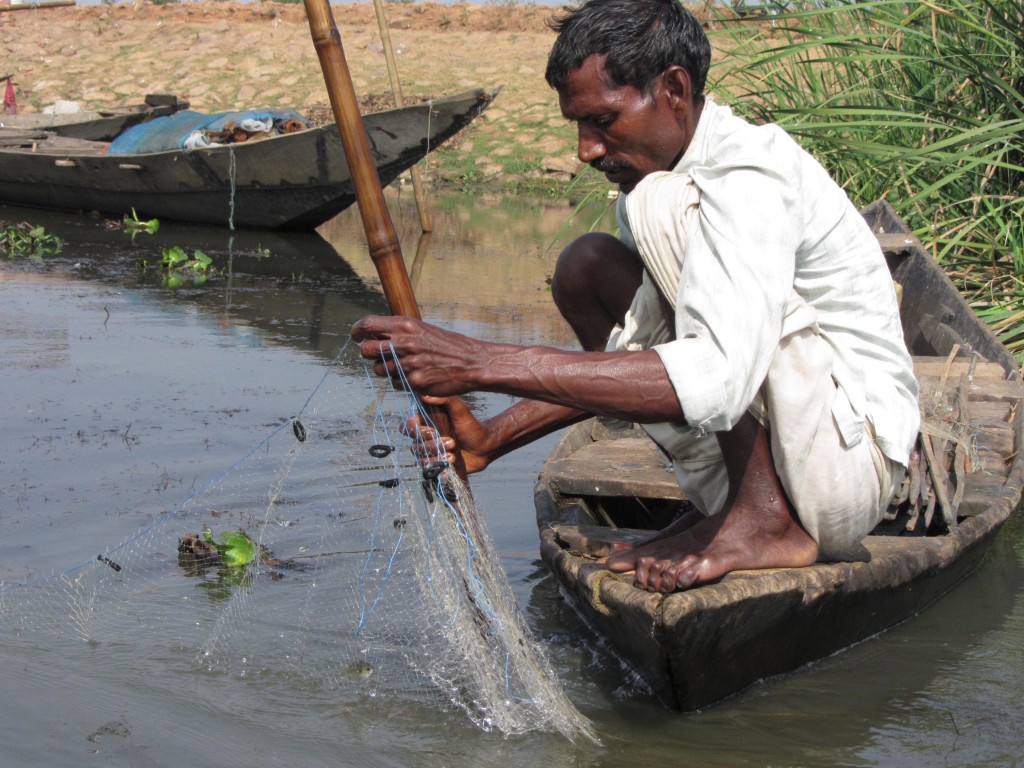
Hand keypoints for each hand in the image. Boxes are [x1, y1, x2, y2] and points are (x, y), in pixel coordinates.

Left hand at [351, 315, 487, 396]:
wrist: (473, 362)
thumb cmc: (449, 346)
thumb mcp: (424, 330)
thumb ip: (400, 332)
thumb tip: (375, 336)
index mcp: (406, 326)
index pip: (368, 325)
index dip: (357, 331)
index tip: (356, 335)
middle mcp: (404, 343)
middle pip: (366, 350)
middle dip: (368, 353)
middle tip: (378, 355)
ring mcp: (408, 364)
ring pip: (379, 370)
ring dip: (386, 370)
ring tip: (406, 367)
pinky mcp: (414, 382)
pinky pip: (395, 384)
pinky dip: (402, 382)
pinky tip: (417, 376)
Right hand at [404, 395, 496, 473]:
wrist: (483, 446)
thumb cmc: (470, 425)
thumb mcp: (460, 409)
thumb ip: (444, 399)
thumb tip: (424, 394)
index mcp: (425, 423)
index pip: (407, 426)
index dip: (415, 430)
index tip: (432, 429)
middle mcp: (424, 439)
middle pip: (414, 444)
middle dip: (432, 444)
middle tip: (451, 441)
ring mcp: (429, 453)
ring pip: (421, 457)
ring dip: (437, 454)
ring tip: (453, 452)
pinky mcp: (436, 465)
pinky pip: (428, 469)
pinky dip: (439, 465)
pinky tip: (452, 460)